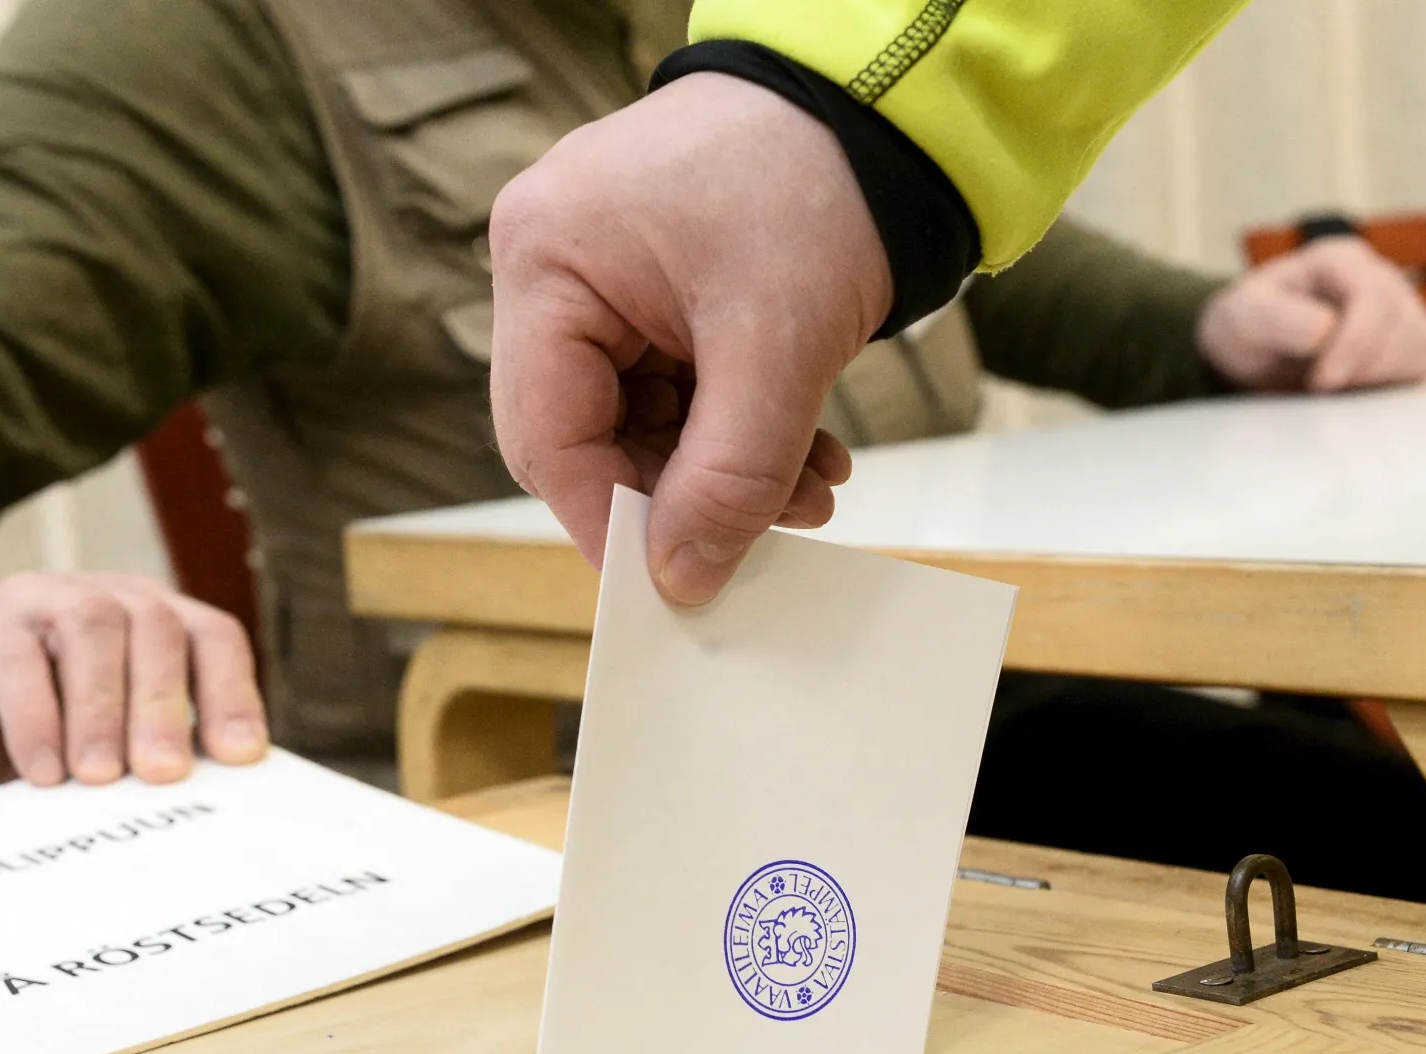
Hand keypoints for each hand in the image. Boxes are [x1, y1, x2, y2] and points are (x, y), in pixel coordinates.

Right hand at [0, 572, 267, 796]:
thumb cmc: (42, 738)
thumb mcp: (109, 744)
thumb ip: (156, 754)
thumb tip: (214, 806)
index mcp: (153, 621)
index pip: (212, 637)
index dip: (231, 692)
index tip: (240, 758)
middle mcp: (105, 598)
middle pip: (156, 627)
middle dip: (164, 705)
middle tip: (164, 776)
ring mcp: (41, 601)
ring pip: (91, 628)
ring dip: (102, 707)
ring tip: (100, 778)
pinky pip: (13, 659)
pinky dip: (34, 718)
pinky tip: (43, 773)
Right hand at [489, 73, 886, 605]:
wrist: (880, 104)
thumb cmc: (816, 179)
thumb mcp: (777, 345)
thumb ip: (728, 476)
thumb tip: (681, 578)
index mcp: (545, 260)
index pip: (546, 435)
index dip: (607, 518)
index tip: (673, 578)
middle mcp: (550, 265)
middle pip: (585, 433)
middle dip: (680, 493)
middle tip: (765, 531)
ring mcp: (596, 274)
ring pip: (635, 420)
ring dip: (722, 468)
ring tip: (810, 490)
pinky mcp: (646, 285)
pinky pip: (670, 386)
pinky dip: (734, 428)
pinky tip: (804, 453)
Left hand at [1196, 236, 1425, 392]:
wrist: (1253, 348)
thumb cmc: (1248, 324)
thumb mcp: (1243, 316)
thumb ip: (1276, 317)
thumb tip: (1325, 331)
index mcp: (1338, 260)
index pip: (1372, 295)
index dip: (1354, 342)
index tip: (1322, 381)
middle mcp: (1378, 276)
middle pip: (1403, 323)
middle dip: (1363, 366)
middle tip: (1318, 387)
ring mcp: (1399, 307)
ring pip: (1422, 344)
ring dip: (1380, 377)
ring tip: (1334, 384)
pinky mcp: (1408, 340)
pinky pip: (1424, 363)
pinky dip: (1394, 383)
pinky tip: (1355, 388)